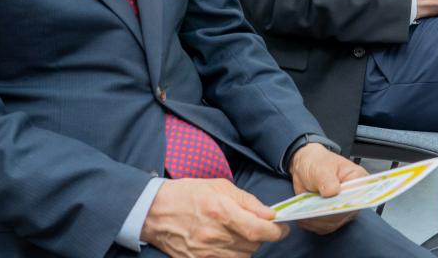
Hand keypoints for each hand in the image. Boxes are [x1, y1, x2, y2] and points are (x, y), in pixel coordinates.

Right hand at [141, 179, 288, 257]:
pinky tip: (226, 244)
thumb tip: (270, 213)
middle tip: (255, 225)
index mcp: (222, 212)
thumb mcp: (219, 186)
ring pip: (243, 257)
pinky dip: (232, 255)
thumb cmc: (187, 193)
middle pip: (253, 245)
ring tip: (237, 233)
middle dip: (260, 236)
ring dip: (247, 246)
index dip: (276, 232)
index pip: (259, 230)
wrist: (155, 211)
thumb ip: (247, 200)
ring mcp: (206, 252)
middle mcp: (215, 235)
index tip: (282, 228)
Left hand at [289, 144, 366, 234]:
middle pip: (345, 213)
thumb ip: (327, 179)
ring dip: (317, 221)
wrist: (305, 167)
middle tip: (312, 209)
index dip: (344, 203)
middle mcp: (354, 197)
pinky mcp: (333, 217)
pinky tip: (304, 218)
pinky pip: (325, 227)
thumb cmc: (317, 162)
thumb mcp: (320, 167)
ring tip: (304, 214)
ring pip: (334, 222)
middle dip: (327, 214)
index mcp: (358, 179)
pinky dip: (313, 225)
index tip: (330, 205)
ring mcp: (344, 209)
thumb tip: (333, 192)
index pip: (357, 196)